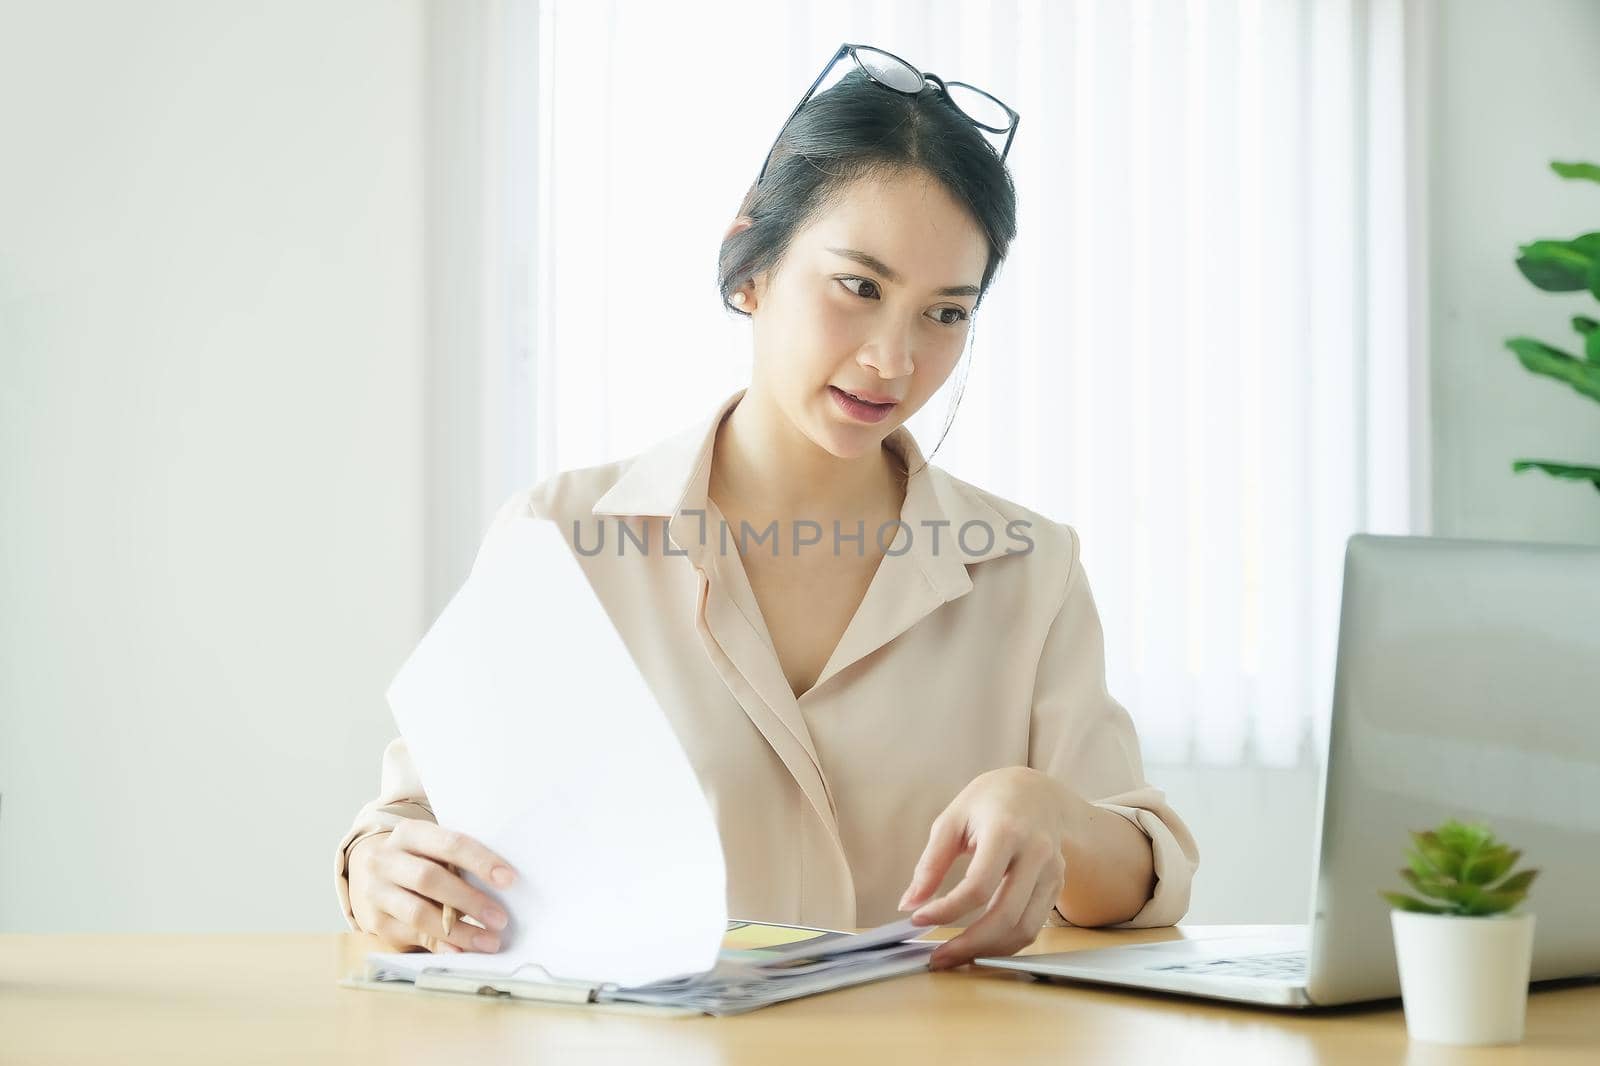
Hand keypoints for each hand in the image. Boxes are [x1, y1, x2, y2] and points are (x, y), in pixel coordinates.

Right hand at [347, 819, 517, 953]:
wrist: (376, 874)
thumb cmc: (422, 859)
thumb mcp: (435, 850)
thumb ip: (460, 861)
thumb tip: (504, 884)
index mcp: (409, 833)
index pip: (449, 843)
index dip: (480, 861)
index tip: (509, 879)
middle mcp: (386, 860)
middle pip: (430, 879)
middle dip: (469, 900)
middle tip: (500, 918)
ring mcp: (377, 892)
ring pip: (419, 913)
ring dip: (459, 930)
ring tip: (488, 940)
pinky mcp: (376, 922)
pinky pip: (411, 936)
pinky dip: (440, 944)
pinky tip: (462, 950)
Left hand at [898, 767, 1080, 969]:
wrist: (1037, 793)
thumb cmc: (989, 802)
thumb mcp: (952, 820)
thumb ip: (931, 862)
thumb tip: (909, 903)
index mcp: (1007, 831)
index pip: (978, 886)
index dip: (946, 910)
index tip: (917, 919)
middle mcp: (1037, 854)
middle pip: (1006, 916)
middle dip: (969, 945)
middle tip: (938, 958)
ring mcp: (1053, 872)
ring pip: (1025, 929)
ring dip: (988, 951)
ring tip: (956, 955)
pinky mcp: (1057, 886)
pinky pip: (1033, 926)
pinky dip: (1005, 943)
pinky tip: (980, 943)